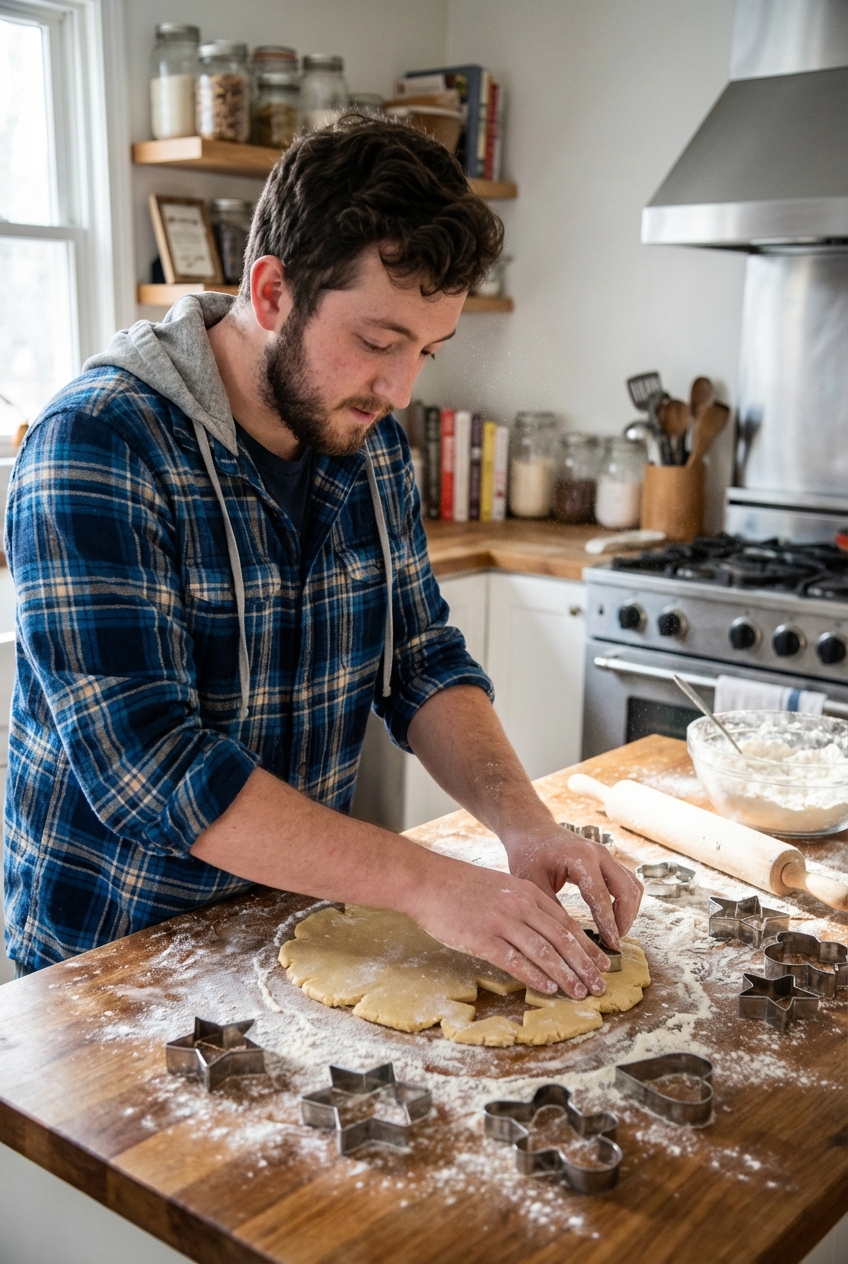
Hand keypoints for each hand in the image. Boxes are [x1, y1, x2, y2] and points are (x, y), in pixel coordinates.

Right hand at [403, 857, 612, 999]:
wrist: (426, 880)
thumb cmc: (460, 885)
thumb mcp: (500, 887)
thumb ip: (523, 906)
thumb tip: (543, 933)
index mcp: (527, 892)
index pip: (567, 923)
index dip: (587, 947)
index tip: (602, 963)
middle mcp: (520, 905)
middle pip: (562, 939)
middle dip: (585, 965)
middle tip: (601, 985)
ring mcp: (502, 922)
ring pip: (545, 952)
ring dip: (566, 975)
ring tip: (581, 992)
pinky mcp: (483, 938)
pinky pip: (516, 961)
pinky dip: (535, 977)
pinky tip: (549, 989)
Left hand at [502, 824, 642, 951]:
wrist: (532, 830)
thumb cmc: (528, 855)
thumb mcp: (532, 883)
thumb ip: (551, 909)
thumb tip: (570, 941)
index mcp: (580, 857)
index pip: (601, 896)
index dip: (609, 923)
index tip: (612, 946)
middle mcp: (600, 853)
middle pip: (628, 890)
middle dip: (625, 919)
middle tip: (614, 943)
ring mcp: (607, 855)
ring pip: (633, 886)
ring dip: (629, 911)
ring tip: (615, 933)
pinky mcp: (608, 860)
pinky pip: (628, 882)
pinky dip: (626, 902)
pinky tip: (614, 919)